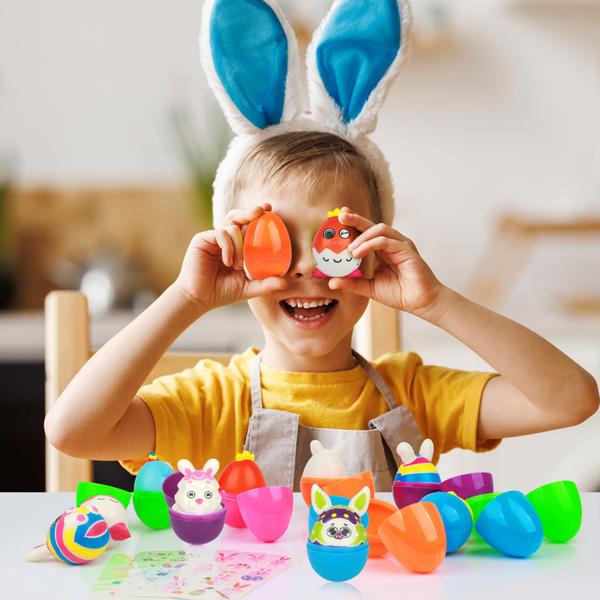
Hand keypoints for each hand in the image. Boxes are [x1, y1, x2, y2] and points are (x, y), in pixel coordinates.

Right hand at [174, 202, 287, 312]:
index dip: (258, 215)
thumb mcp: (249, 287)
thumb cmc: (222, 292)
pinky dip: (229, 247)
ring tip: (238, 264)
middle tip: (263, 210)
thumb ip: (266, 284)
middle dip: (251, 212)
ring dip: (241, 244)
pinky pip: (221, 233)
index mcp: (236, 246)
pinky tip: (228, 262)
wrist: (200, 298)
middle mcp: (225, 239)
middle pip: (238, 217)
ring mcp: (213, 238)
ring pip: (232, 225)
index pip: (247, 225)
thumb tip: (286, 282)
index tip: (270, 208)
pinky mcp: (203, 239)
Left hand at [327, 208, 444, 318]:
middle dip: (355, 219)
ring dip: (362, 236)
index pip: (365, 232)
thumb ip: (352, 283)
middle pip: (371, 225)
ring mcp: (400, 245)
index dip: (353, 223)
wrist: (420, 303)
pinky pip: (386, 241)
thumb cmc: (399, 294)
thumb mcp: (369, 288)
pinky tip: (359, 252)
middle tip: (340, 217)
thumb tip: (331, 282)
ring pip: (379, 229)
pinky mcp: (407, 250)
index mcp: (381, 251)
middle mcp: (390, 244)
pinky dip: (371, 244)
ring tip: (350, 249)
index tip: (338, 217)